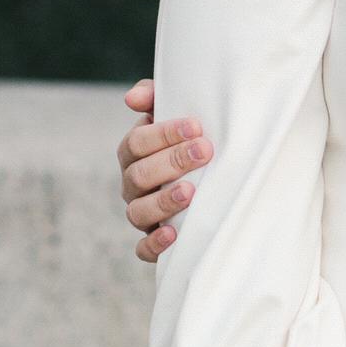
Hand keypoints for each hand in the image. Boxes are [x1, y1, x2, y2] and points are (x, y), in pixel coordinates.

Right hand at [117, 77, 213, 262]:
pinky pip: (143, 249)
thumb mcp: (178, 113)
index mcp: (134, 152)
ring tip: (190, 191)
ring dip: (163, 202)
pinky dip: (154, 244)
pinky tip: (174, 234)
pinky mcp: (153, 241)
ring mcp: (141, 212)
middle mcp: (133, 184)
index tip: (197, 126)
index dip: (163, 134)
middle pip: (138, 175)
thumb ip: (155, 97)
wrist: (213, 174)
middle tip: (204, 151)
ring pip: (138, 212)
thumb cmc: (193, 138)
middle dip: (171, 162)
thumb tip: (133, 98)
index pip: (137, 142)